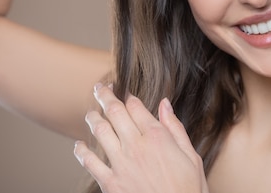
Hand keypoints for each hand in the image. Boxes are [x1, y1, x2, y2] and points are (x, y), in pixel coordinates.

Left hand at [74, 84, 208, 192]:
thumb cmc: (189, 189)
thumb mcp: (191, 155)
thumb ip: (175, 128)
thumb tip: (164, 104)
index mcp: (157, 137)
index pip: (136, 106)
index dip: (128, 97)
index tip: (125, 93)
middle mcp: (136, 146)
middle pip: (115, 112)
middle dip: (105, 96)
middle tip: (99, 88)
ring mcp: (121, 164)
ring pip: (100, 131)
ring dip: (93, 118)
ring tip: (91, 112)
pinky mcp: (111, 183)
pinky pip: (90, 162)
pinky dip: (81, 151)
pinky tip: (79, 146)